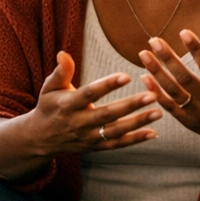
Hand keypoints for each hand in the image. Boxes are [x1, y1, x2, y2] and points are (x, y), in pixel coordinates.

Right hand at [24, 51, 162, 157]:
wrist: (40, 138)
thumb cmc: (49, 106)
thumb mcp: (49, 87)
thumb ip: (61, 72)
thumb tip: (63, 53)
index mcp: (67, 105)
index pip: (89, 94)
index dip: (107, 85)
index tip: (126, 76)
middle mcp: (79, 123)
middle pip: (107, 114)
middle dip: (130, 105)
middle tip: (152, 95)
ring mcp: (88, 137)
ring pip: (115, 131)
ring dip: (138, 123)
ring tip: (158, 112)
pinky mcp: (95, 147)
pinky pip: (117, 145)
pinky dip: (135, 140)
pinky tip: (153, 133)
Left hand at [139, 32, 199, 151]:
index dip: (196, 49)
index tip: (183, 31)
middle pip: (185, 78)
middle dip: (167, 58)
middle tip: (153, 40)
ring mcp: (198, 114)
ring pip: (173, 92)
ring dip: (156, 73)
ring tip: (144, 55)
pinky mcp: (189, 123)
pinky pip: (169, 107)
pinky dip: (156, 93)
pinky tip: (145, 77)